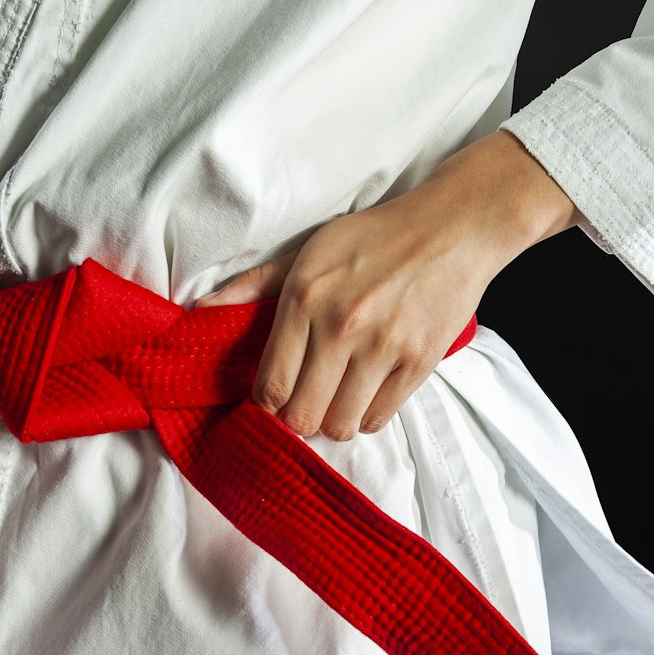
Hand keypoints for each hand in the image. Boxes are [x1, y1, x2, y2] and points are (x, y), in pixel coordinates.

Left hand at [198, 130, 577, 439]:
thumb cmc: (374, 238)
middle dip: (298, 417)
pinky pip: (379, 419)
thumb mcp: (309, 251)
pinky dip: (367, 416)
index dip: (268, 401)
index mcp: (305, 299)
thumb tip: (203, 310)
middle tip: (306, 402)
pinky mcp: (419, 362)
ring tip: (336, 400)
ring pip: (340, 425)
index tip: (276, 395)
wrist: (451, 229)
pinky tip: (366, 395)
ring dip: (333, 421)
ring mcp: (383, 347)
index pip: (269, 385)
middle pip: (301, 415)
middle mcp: (341, 327)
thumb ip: (255, 285)